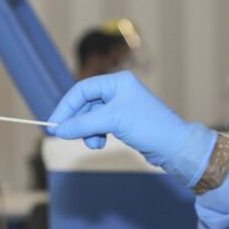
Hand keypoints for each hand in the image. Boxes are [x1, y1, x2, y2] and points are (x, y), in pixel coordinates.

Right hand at [47, 71, 217, 185]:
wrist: (173, 147)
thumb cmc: (148, 126)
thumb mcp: (112, 121)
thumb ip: (83, 123)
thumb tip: (58, 129)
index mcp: (117, 82)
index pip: (82, 90)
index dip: (66, 106)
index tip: (54, 124)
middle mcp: (118, 91)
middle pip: (85, 104)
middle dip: (77, 121)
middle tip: (67, 136)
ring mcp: (120, 107)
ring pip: (91, 117)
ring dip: (87, 131)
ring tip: (94, 143)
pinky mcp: (123, 123)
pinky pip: (99, 126)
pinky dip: (95, 135)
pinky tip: (101, 143)